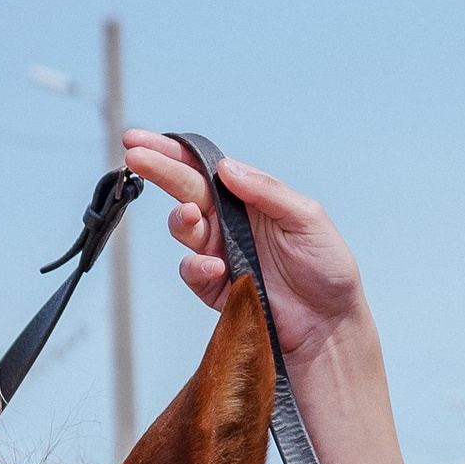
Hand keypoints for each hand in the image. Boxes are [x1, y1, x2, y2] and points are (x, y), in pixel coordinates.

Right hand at [120, 136, 369, 367]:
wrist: (330, 322)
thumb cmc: (327, 268)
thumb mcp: (307, 218)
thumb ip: (267, 191)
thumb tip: (226, 167)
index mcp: (249, 197)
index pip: (205, 167)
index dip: (174, 152)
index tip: (142, 141)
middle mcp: (229, 220)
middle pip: (185, 188)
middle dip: (158, 169)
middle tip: (135, 156)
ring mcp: (220, 252)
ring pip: (183, 227)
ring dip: (181, 219)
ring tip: (191, 216)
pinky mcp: (216, 286)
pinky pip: (193, 271)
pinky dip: (198, 267)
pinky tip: (215, 267)